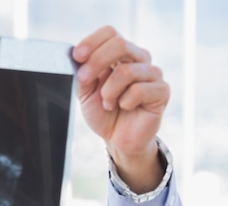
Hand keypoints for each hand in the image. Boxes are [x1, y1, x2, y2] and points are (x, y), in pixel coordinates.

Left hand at [73, 26, 168, 192]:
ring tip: (107, 103)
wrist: (117, 139)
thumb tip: (77, 58)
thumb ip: (82, 74)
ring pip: (126, 71)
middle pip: (120, 44)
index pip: (110, 33)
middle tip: (85, 80)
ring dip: (108, 92)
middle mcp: (138, 59)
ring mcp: (152, 74)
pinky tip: (124, 107)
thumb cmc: (103, 113)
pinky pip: (139, 90)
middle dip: (96, 63)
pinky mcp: (162, 91)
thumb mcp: (85, 92)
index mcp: (120, 55)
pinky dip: (125, 102)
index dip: (92, 41)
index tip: (76, 56)